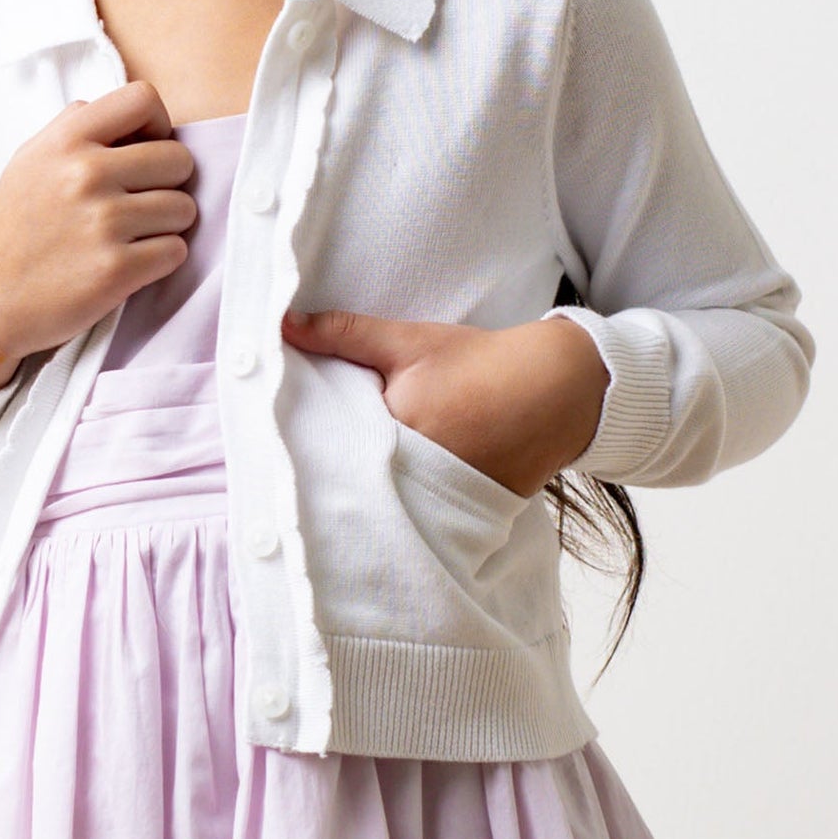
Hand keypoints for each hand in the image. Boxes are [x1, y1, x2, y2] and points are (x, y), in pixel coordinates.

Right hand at [0, 80, 197, 387]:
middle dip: (169, 183)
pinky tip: (130, 262)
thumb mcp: (31, 160)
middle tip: (139, 203)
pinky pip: (177, 250)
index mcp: (66, 140)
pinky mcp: (116, 269)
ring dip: (167, 225)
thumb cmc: (19, 226)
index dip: (157, 126)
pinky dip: (161, 259)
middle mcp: (85, 174)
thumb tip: (130, 112)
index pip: (144, 99)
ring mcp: (103, 222)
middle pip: (179, 159)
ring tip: (131, 235)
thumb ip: (77, 127)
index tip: (143, 154)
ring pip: (185, 208)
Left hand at [279, 308, 609, 498]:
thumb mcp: (408, 342)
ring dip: (367, 494)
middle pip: (357, 485)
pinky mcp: (465, 514)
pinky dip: (403, 504)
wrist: (556, 389)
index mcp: (398, 435)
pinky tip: (388, 494)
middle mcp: (419, 477)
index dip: (309, 450)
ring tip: (337, 489)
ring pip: (387, 503)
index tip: (281, 448)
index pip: (334, 452)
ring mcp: (444, 501)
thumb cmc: (479, 362)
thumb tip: (283, 324)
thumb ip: (346, 334)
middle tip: (301, 476)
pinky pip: (419, 513)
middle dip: (334, 478)